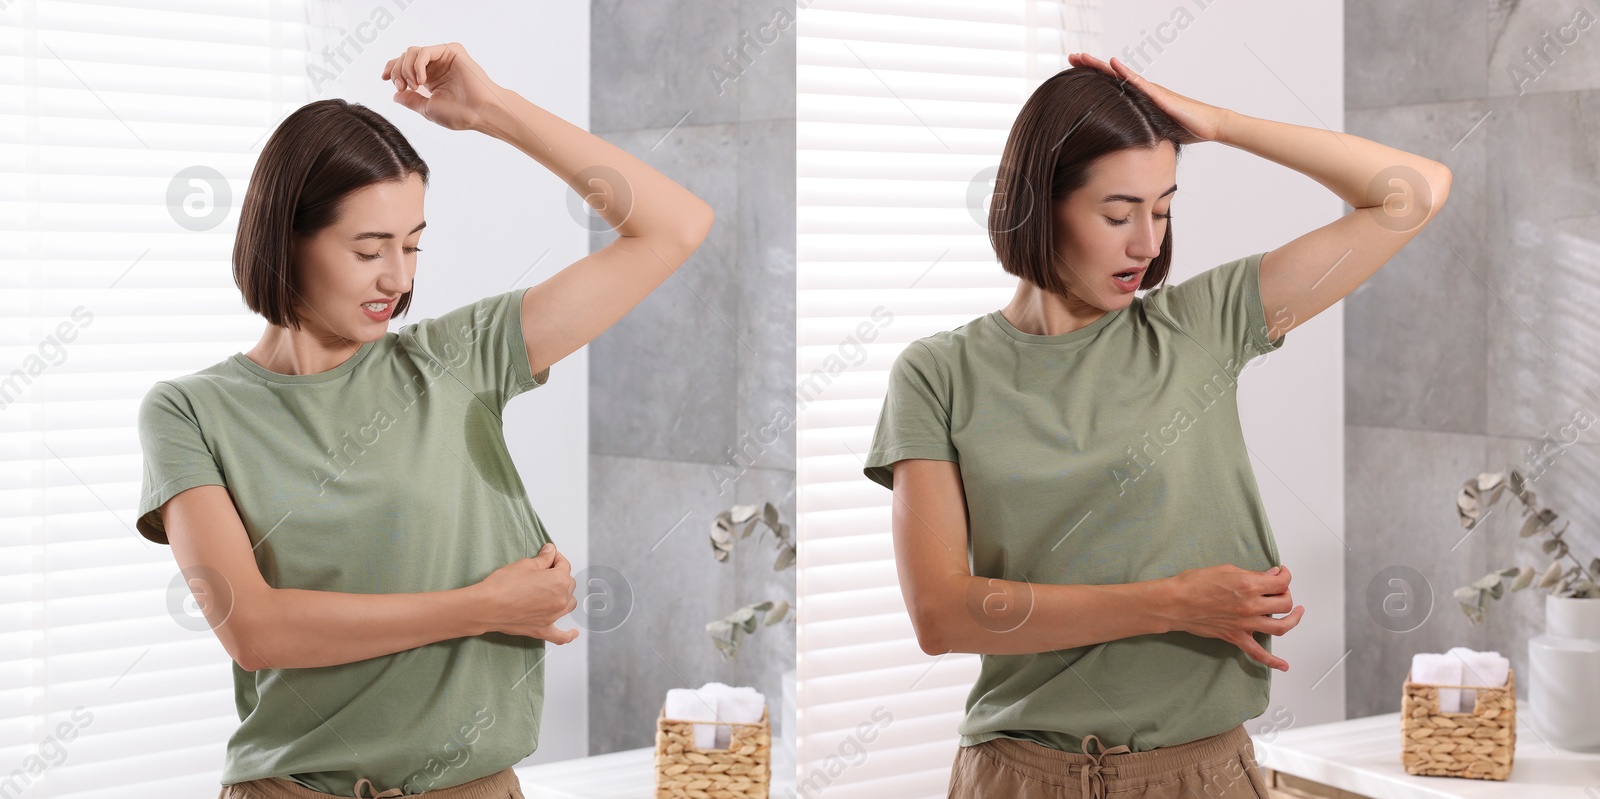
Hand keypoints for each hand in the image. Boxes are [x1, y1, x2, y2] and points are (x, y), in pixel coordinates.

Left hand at [381, 42, 503, 132]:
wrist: (480, 112)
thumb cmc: (460, 114)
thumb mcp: (427, 109)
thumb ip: (410, 100)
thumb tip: (394, 95)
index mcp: (430, 78)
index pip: (404, 66)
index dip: (391, 69)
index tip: (383, 78)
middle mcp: (436, 66)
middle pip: (404, 57)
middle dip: (397, 72)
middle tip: (402, 88)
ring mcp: (443, 57)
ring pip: (411, 52)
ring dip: (406, 69)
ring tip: (414, 86)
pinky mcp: (451, 51)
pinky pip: (424, 51)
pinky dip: (417, 65)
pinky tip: (421, 80)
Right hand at [475, 542, 580, 644]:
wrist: (487, 606)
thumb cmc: (503, 586)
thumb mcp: (524, 565)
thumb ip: (542, 559)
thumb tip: (550, 552)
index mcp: (558, 581)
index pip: (564, 565)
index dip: (556, 558)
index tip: (550, 556)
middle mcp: (560, 599)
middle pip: (568, 584)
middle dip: (559, 575)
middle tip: (545, 571)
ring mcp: (553, 616)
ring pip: (569, 604)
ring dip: (564, 596)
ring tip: (553, 591)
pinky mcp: (542, 629)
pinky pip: (560, 636)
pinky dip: (567, 635)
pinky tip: (572, 633)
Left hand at [1066, 52, 1230, 144]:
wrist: (1208, 126)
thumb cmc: (1183, 128)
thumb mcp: (1152, 131)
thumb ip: (1138, 131)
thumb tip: (1121, 144)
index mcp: (1139, 99)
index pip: (1111, 85)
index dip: (1093, 78)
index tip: (1073, 71)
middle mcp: (1142, 90)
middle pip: (1112, 75)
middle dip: (1090, 66)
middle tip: (1071, 56)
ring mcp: (1150, 90)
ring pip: (1121, 74)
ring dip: (1101, 65)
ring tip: (1082, 56)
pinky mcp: (1160, 95)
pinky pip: (1139, 83)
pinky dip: (1125, 72)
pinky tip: (1113, 63)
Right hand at [1164, 563, 1303, 671]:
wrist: (1175, 603)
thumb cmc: (1193, 584)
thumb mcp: (1225, 570)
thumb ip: (1251, 574)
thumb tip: (1269, 576)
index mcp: (1249, 585)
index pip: (1280, 582)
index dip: (1285, 576)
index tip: (1281, 574)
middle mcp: (1251, 606)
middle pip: (1285, 602)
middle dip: (1287, 593)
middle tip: (1280, 589)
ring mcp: (1245, 624)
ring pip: (1281, 626)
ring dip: (1293, 619)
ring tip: (1296, 613)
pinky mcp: (1236, 637)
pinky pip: (1258, 653)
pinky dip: (1273, 661)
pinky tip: (1283, 665)